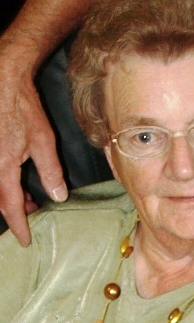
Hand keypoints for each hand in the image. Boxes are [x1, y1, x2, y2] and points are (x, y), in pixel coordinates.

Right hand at [0, 64, 66, 245]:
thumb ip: (50, 170)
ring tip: (29, 200)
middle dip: (16, 211)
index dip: (19, 225)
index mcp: (3, 166)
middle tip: (33, 216)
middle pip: (0, 200)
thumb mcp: (43, 140)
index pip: (10, 206)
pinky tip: (15, 180)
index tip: (26, 240)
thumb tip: (58, 195)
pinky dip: (4, 184)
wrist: (4, 82)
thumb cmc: (23, 108)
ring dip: (10, 197)